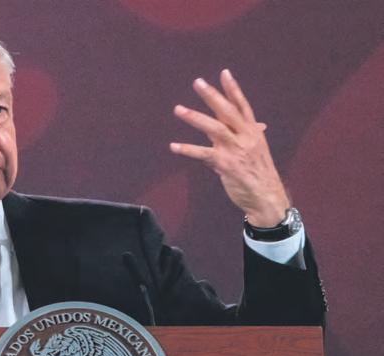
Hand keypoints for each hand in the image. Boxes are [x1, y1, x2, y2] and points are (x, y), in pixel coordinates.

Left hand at [169, 69, 288, 226]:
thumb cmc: (259, 173)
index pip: (242, 106)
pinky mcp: (226, 165)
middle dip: (212, 96)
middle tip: (197, 82)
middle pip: (227, 111)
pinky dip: (187, 149)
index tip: (224, 73)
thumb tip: (259, 124)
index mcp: (254, 132)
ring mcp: (236, 150)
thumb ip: (250, 135)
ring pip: (214, 128)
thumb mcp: (258, 150)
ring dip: (195, 117)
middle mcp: (246, 137)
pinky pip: (203, 154)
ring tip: (178, 109)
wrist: (267, 197)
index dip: (233, 89)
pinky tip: (173, 146)